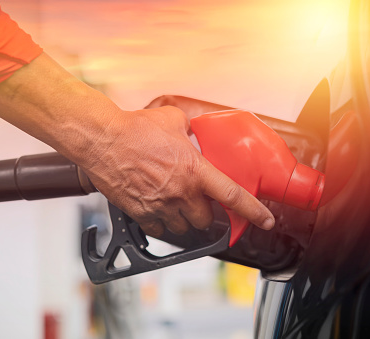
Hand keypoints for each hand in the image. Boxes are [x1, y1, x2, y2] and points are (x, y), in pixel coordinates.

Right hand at [0, 54, 273, 236]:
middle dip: (206, 213)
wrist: (103, 140)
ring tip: (178, 208)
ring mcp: (160, 206)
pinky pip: (159, 230)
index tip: (266, 220)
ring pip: (183, 228)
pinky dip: (162, 225)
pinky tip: (159, 213)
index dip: (255, 211)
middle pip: (206, 219)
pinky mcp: (141, 213)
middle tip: (200, 203)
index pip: (234, 196)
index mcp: (195, 170)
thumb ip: (189, 125)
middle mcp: (181, 193)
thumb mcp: (172, 119)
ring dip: (185, 221)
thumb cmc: (135, 129)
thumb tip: (193, 125)